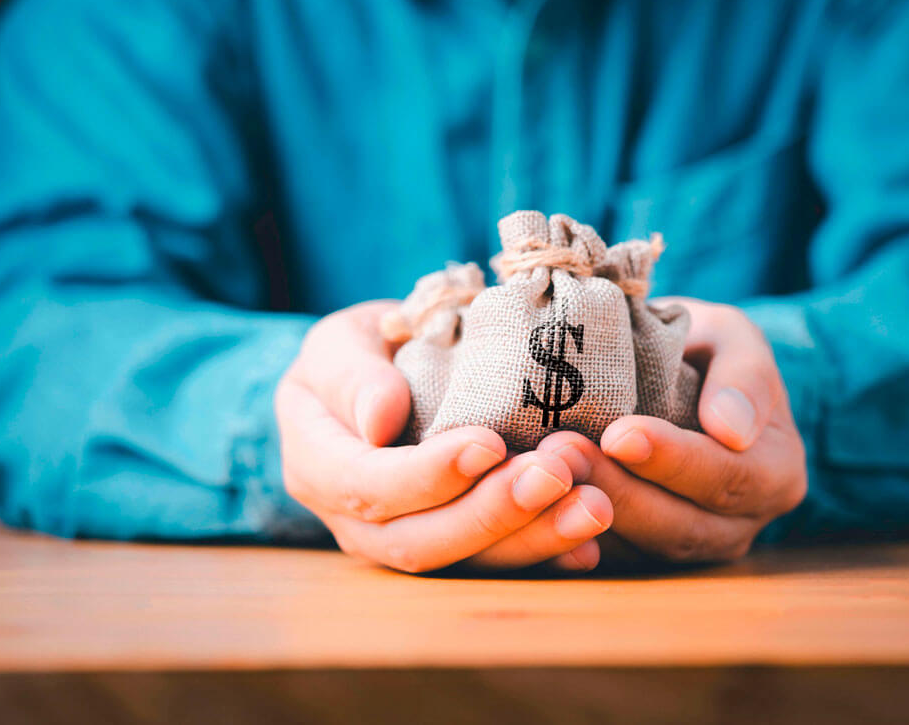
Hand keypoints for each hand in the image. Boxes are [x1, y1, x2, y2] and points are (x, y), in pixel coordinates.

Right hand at [275, 301, 611, 573]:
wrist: (383, 380)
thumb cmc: (363, 352)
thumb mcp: (341, 342)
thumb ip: (352, 374)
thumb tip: (379, 420)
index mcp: (316, 465)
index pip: (368, 485)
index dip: (429, 474)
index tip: (490, 444)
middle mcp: (352, 522)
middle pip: (418, 541)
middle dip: (492, 514)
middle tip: (557, 475)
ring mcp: (401, 544)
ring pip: (463, 563)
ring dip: (531, 539)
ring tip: (592, 506)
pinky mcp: (450, 550)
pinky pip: (495, 566)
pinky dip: (545, 556)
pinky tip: (589, 543)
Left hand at [537, 299, 805, 564]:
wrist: (677, 375)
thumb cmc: (706, 350)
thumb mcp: (734, 339)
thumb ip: (744, 376)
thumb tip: (732, 429)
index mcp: (775, 473)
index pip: (726, 477)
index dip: (672, 461)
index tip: (619, 434)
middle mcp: (740, 524)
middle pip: (680, 525)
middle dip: (616, 491)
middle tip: (561, 453)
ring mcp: (693, 548)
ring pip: (641, 550)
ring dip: (585, 516)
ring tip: (538, 474)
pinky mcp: (647, 556)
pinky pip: (611, 560)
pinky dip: (570, 539)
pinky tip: (531, 511)